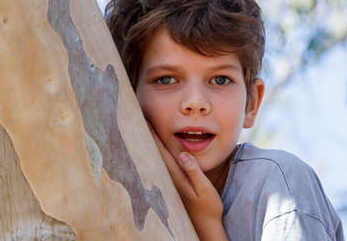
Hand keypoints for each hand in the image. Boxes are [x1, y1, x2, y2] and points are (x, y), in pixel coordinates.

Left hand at [147, 122, 227, 240]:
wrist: (206, 227)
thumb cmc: (208, 208)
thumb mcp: (205, 189)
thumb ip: (195, 172)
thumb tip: (183, 155)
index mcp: (176, 177)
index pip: (161, 152)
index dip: (153, 136)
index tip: (144, 122)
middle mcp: (170, 179)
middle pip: (156, 153)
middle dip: (148, 136)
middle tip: (139, 120)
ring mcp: (171, 182)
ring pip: (158, 159)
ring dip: (152, 144)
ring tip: (144, 130)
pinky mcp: (175, 185)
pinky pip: (164, 165)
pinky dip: (159, 154)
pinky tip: (156, 150)